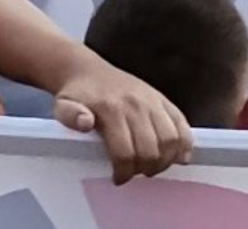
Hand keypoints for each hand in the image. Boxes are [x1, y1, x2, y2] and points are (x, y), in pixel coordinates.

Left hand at [53, 54, 191, 184]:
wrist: (86, 70)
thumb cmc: (76, 95)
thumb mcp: (62, 104)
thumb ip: (69, 115)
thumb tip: (85, 122)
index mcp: (110, 107)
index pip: (125, 152)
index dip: (123, 172)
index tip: (118, 178)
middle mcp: (134, 102)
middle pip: (150, 150)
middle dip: (144, 169)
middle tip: (135, 172)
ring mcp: (151, 99)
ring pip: (171, 139)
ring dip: (165, 160)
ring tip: (152, 165)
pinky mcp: (162, 98)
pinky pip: (182, 125)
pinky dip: (185, 144)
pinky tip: (176, 156)